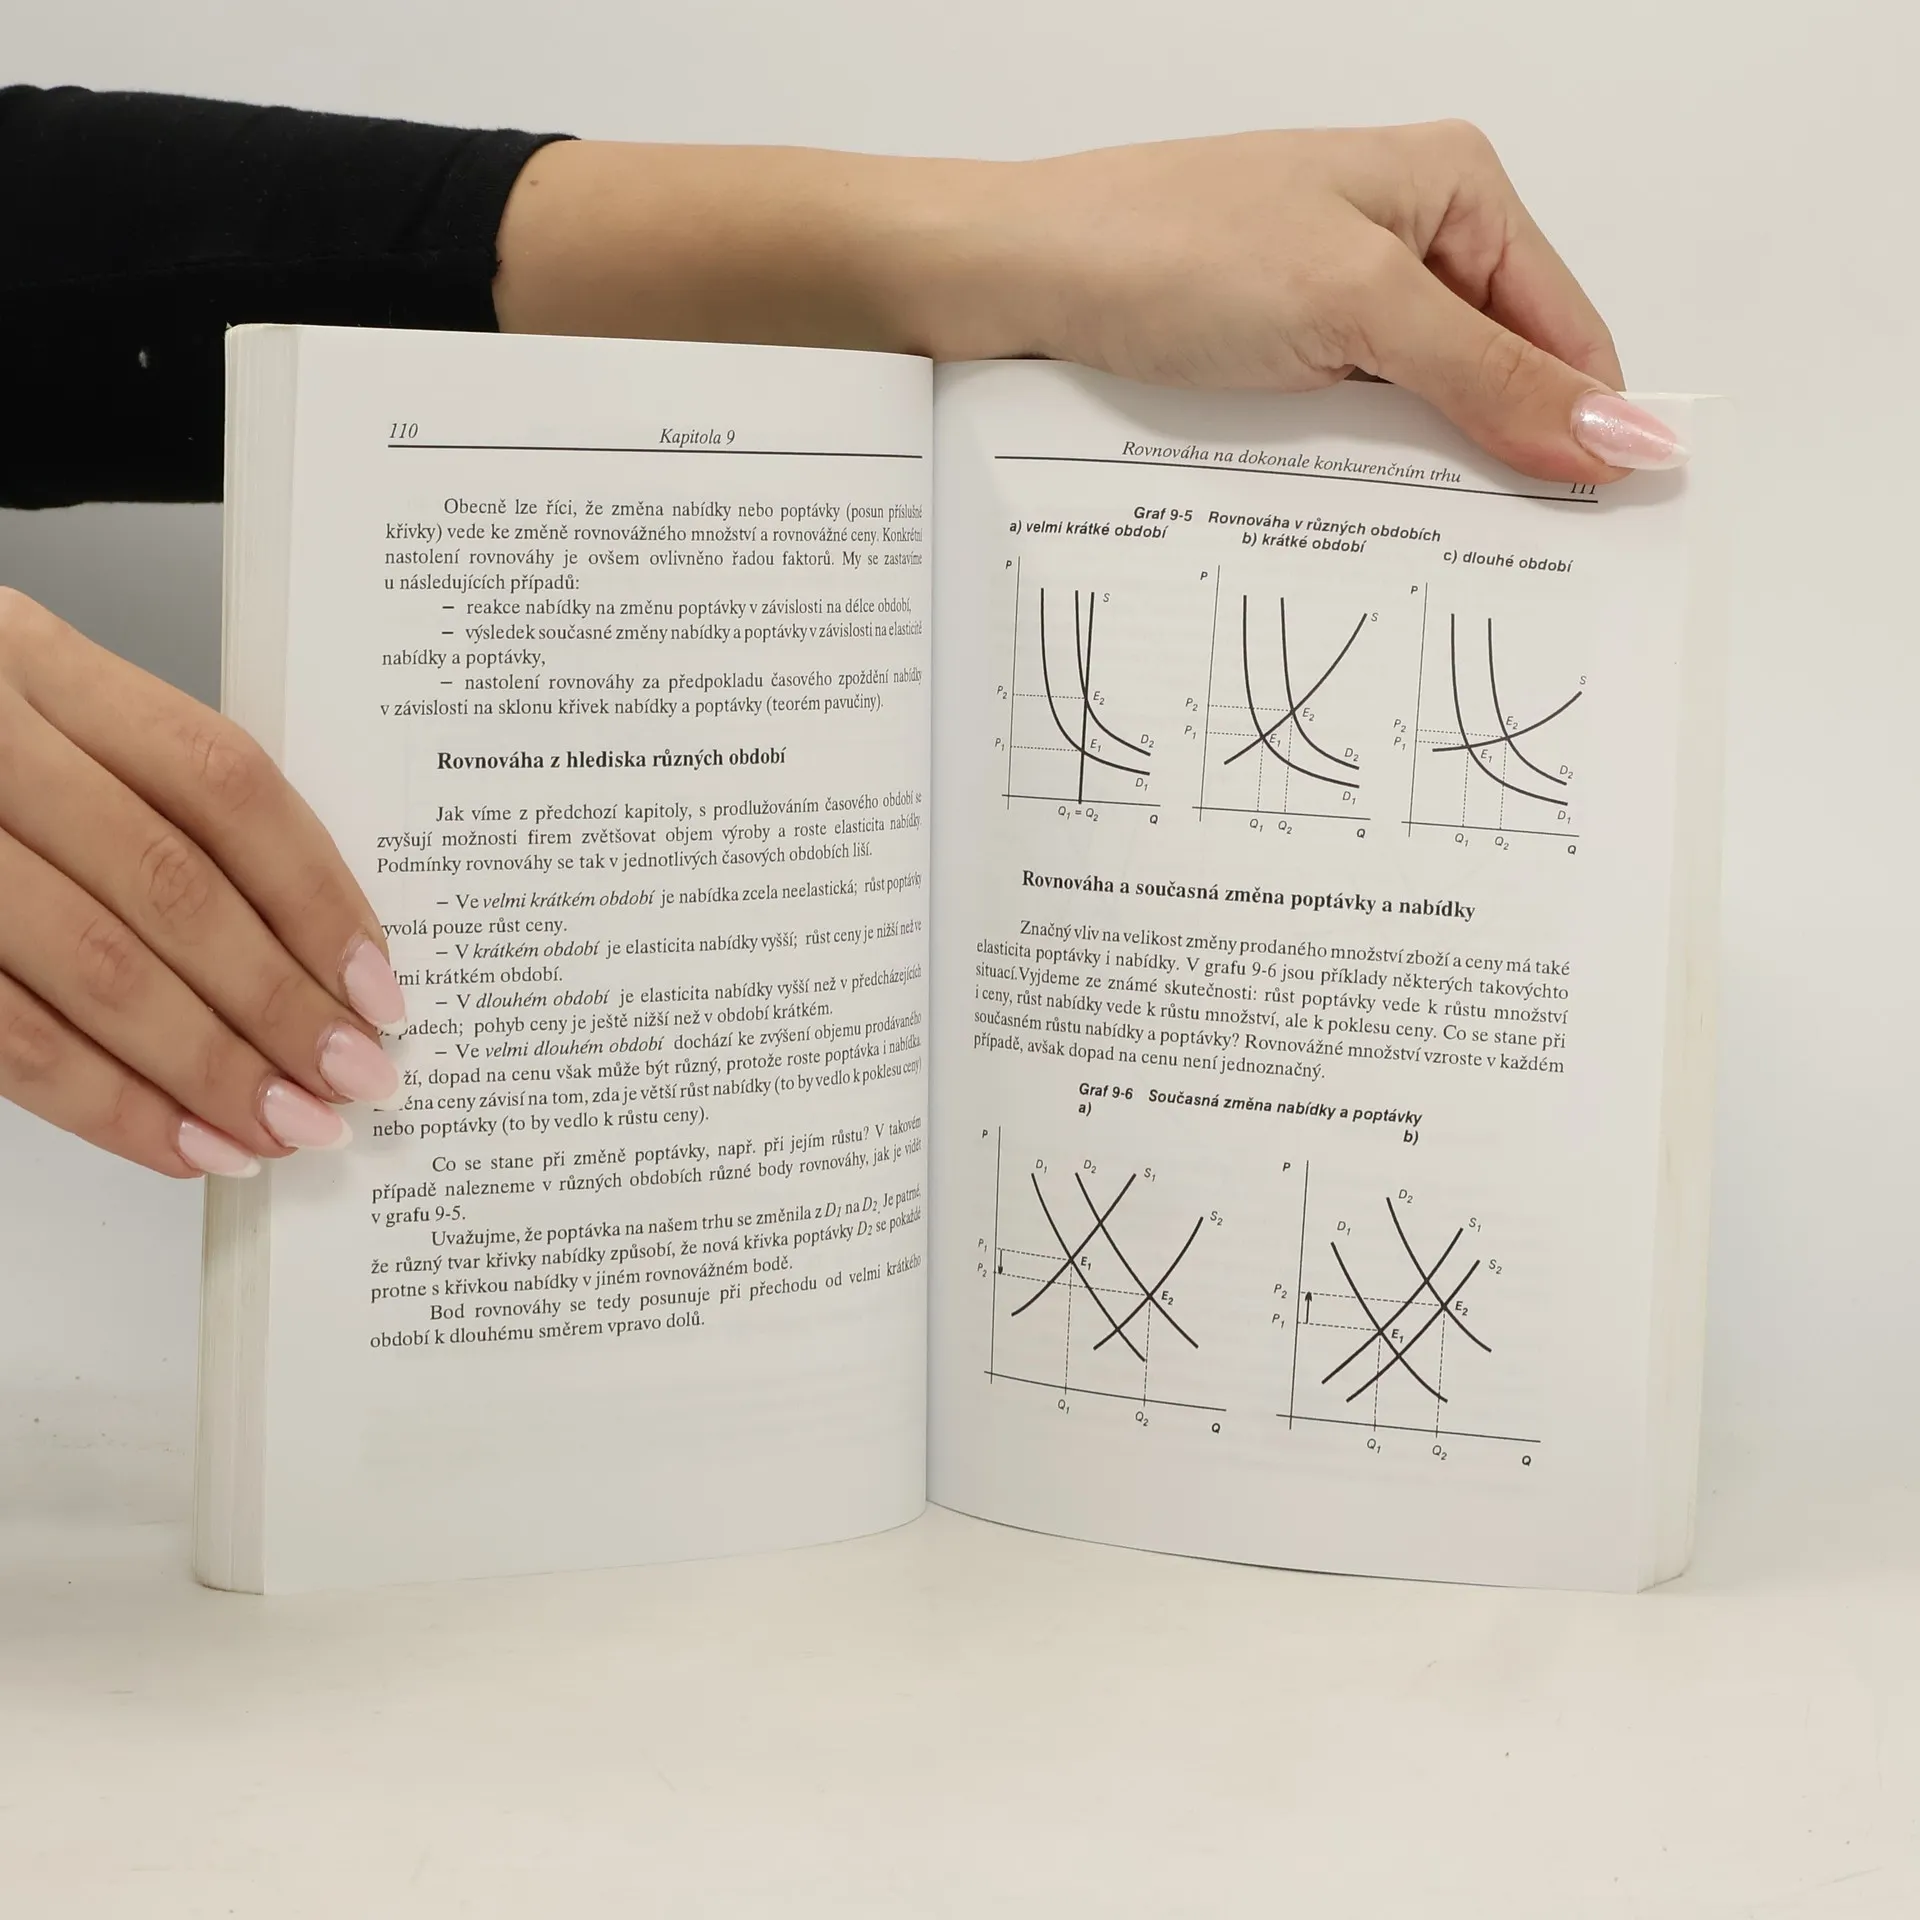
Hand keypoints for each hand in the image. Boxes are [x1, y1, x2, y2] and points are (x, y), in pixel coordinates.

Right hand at [0, 589, 406, 1176]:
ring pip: (93, 966)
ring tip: (284, 1130)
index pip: (220, 782)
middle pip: (169, 884)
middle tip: (352, 1081)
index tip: (378, 987)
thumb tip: (309, 947)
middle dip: (277, 1004)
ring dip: (206, 1069)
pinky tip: (181, 1142)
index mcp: (34, 662)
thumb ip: (145, 801)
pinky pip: (4, 1035)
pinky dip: (105, 1103)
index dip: (314, 895)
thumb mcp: (34, 721)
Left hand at [496, 121, 1677, 484]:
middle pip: (1500, 374)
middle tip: (1507, 573)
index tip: (1593, 540)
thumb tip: (1626, 437)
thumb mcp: (1356, 307)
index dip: (1584, 432)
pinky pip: (1350, 425)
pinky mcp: (1273, 349)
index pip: (1568, 329)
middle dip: (1502, 464)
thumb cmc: (1166, 252)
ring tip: (1425, 559)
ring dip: (1425, 481)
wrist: (1005, 278)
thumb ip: (1492, 377)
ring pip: (1422, 411)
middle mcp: (1402, 234)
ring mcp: (1332, 294)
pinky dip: (1358, 477)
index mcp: (1453, 186)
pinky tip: (1351, 527)